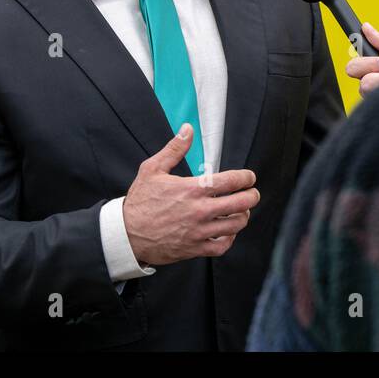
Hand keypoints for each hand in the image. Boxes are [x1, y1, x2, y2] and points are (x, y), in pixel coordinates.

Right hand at [123, 124, 259, 265]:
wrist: (126, 234)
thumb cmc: (139, 201)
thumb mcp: (152, 169)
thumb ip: (174, 148)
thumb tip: (188, 129)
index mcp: (192, 189)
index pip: (231, 181)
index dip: (246, 177)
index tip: (249, 177)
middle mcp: (200, 210)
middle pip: (241, 203)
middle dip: (252, 196)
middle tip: (252, 193)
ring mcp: (199, 231)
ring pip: (235, 225)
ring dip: (243, 216)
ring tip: (242, 211)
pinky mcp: (195, 248)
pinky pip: (222, 246)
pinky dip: (230, 239)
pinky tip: (228, 232)